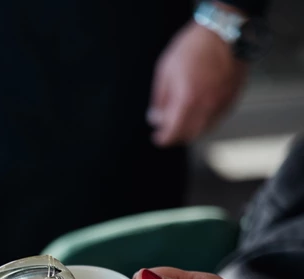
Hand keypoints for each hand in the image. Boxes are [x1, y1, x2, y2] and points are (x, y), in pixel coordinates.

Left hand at [148, 18, 247, 145]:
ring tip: (183, 117)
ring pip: (204, 129)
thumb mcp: (166, 70)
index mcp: (187, 99)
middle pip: (189, 135)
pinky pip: (216, 119)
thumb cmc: (194, 46)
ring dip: (191, 129)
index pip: (173, 132)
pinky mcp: (232, 99)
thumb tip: (155, 118)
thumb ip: (160, 99)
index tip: (158, 138)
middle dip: (176, 135)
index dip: (163, 139)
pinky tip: (198, 109)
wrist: (224, 30)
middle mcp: (206, 106)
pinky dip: (205, 120)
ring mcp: (221, 103)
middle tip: (169, 128)